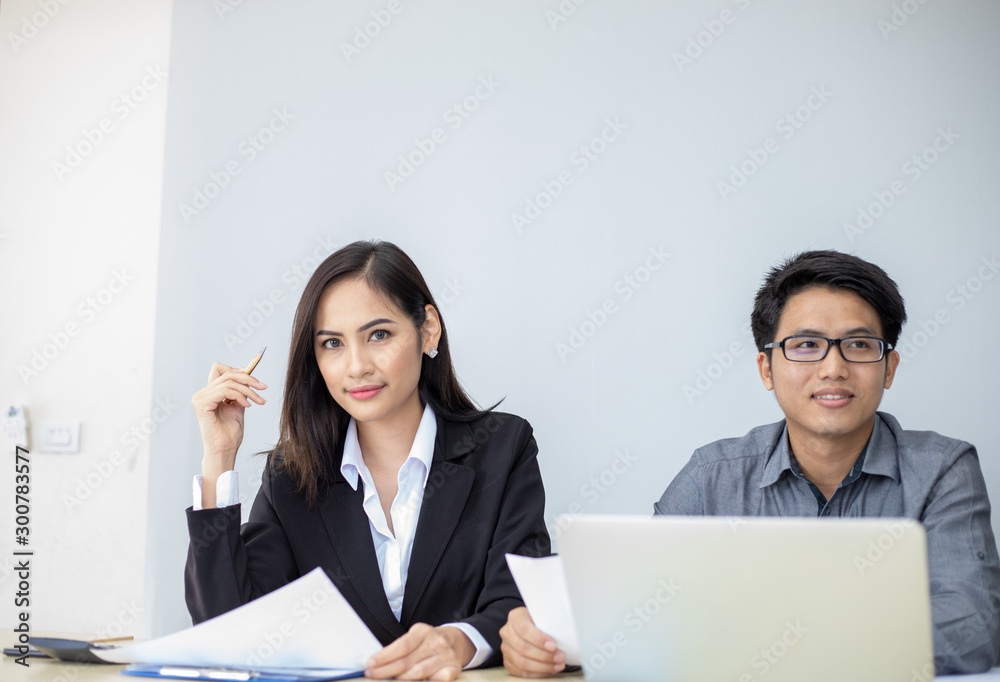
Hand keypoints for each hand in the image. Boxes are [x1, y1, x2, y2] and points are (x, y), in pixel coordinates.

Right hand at [191, 362, 266, 505]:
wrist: (225, 450)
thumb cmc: (230, 433)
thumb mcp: (237, 406)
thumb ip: (239, 392)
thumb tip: (247, 375)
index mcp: (209, 393)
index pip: (218, 369)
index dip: (235, 369)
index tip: (251, 375)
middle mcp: (202, 394)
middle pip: (227, 374)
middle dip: (249, 379)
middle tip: (263, 388)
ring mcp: (200, 398)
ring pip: (229, 382)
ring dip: (248, 390)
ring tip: (258, 400)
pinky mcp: (202, 404)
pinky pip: (225, 391)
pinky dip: (240, 396)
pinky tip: (247, 405)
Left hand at [365, 623, 473, 679]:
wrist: (457, 641)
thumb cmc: (429, 641)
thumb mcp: (415, 637)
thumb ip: (400, 648)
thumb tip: (377, 662)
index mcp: (423, 631)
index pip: (402, 645)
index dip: (385, 656)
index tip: (370, 663)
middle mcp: (436, 642)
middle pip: (407, 661)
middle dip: (386, 670)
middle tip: (372, 674)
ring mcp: (446, 656)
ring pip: (418, 673)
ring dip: (401, 679)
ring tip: (389, 680)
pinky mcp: (453, 670)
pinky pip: (435, 681)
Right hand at [500, 607, 564, 677]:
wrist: (530, 627)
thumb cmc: (539, 621)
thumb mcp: (543, 616)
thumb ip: (549, 622)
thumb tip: (566, 630)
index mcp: (515, 617)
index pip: (524, 629)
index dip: (539, 639)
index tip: (553, 645)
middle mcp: (507, 632)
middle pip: (523, 648)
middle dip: (544, 655)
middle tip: (560, 657)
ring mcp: (506, 648)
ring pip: (521, 662)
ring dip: (543, 666)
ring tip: (558, 665)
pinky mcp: (508, 662)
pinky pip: (521, 673)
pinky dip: (538, 673)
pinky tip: (550, 670)